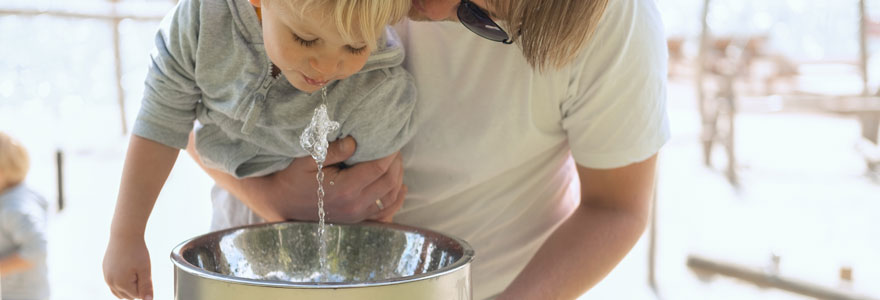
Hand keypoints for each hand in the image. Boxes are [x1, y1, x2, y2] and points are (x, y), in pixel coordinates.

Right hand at [103, 235, 152, 299]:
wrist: (124, 234)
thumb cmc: (136, 251)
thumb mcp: (145, 269)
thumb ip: (146, 287)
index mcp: (121, 284)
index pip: (136, 295)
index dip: (144, 286)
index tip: (144, 271)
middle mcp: (110, 282)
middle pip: (127, 296)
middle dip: (136, 287)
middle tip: (139, 270)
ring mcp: (106, 276)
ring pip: (119, 291)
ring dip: (128, 286)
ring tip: (133, 270)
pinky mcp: (105, 269)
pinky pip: (113, 282)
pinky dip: (121, 281)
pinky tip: (126, 269)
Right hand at [262, 137, 406, 222]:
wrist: (283, 202)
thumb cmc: (295, 177)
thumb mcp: (309, 158)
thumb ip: (333, 150)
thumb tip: (355, 142)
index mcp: (345, 189)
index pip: (379, 169)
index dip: (389, 153)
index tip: (392, 139)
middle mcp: (355, 205)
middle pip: (389, 182)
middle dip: (396, 162)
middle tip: (395, 147)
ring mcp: (357, 215)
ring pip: (391, 196)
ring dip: (398, 177)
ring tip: (396, 161)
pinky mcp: (357, 219)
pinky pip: (385, 211)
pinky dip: (396, 199)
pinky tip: (401, 187)